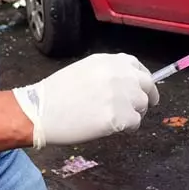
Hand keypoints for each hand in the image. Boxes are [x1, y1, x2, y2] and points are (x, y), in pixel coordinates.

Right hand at [10, 53, 158, 148]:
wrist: (40, 110)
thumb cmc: (56, 93)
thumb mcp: (85, 70)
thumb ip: (108, 73)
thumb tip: (124, 84)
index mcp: (110, 61)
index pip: (138, 68)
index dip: (141, 80)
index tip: (141, 89)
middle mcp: (120, 74)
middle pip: (147, 86)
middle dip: (146, 97)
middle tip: (139, 109)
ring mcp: (121, 95)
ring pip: (142, 106)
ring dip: (133, 113)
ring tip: (114, 119)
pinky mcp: (120, 117)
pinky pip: (134, 124)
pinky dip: (126, 128)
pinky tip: (109, 127)